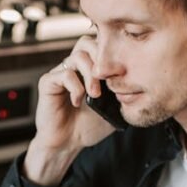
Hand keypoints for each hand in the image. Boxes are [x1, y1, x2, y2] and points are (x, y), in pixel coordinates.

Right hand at [25, 35, 115, 186]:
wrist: (67, 143)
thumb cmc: (88, 126)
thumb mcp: (113, 108)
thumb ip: (122, 92)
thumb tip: (137, 80)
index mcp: (88, 69)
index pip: (99, 46)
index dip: (111, 55)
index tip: (121, 74)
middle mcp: (73, 67)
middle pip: (86, 43)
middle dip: (101, 60)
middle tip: (109, 80)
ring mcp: (60, 73)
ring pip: (77, 56)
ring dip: (90, 75)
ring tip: (95, 95)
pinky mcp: (48, 82)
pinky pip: (64, 74)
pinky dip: (75, 87)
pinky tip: (77, 101)